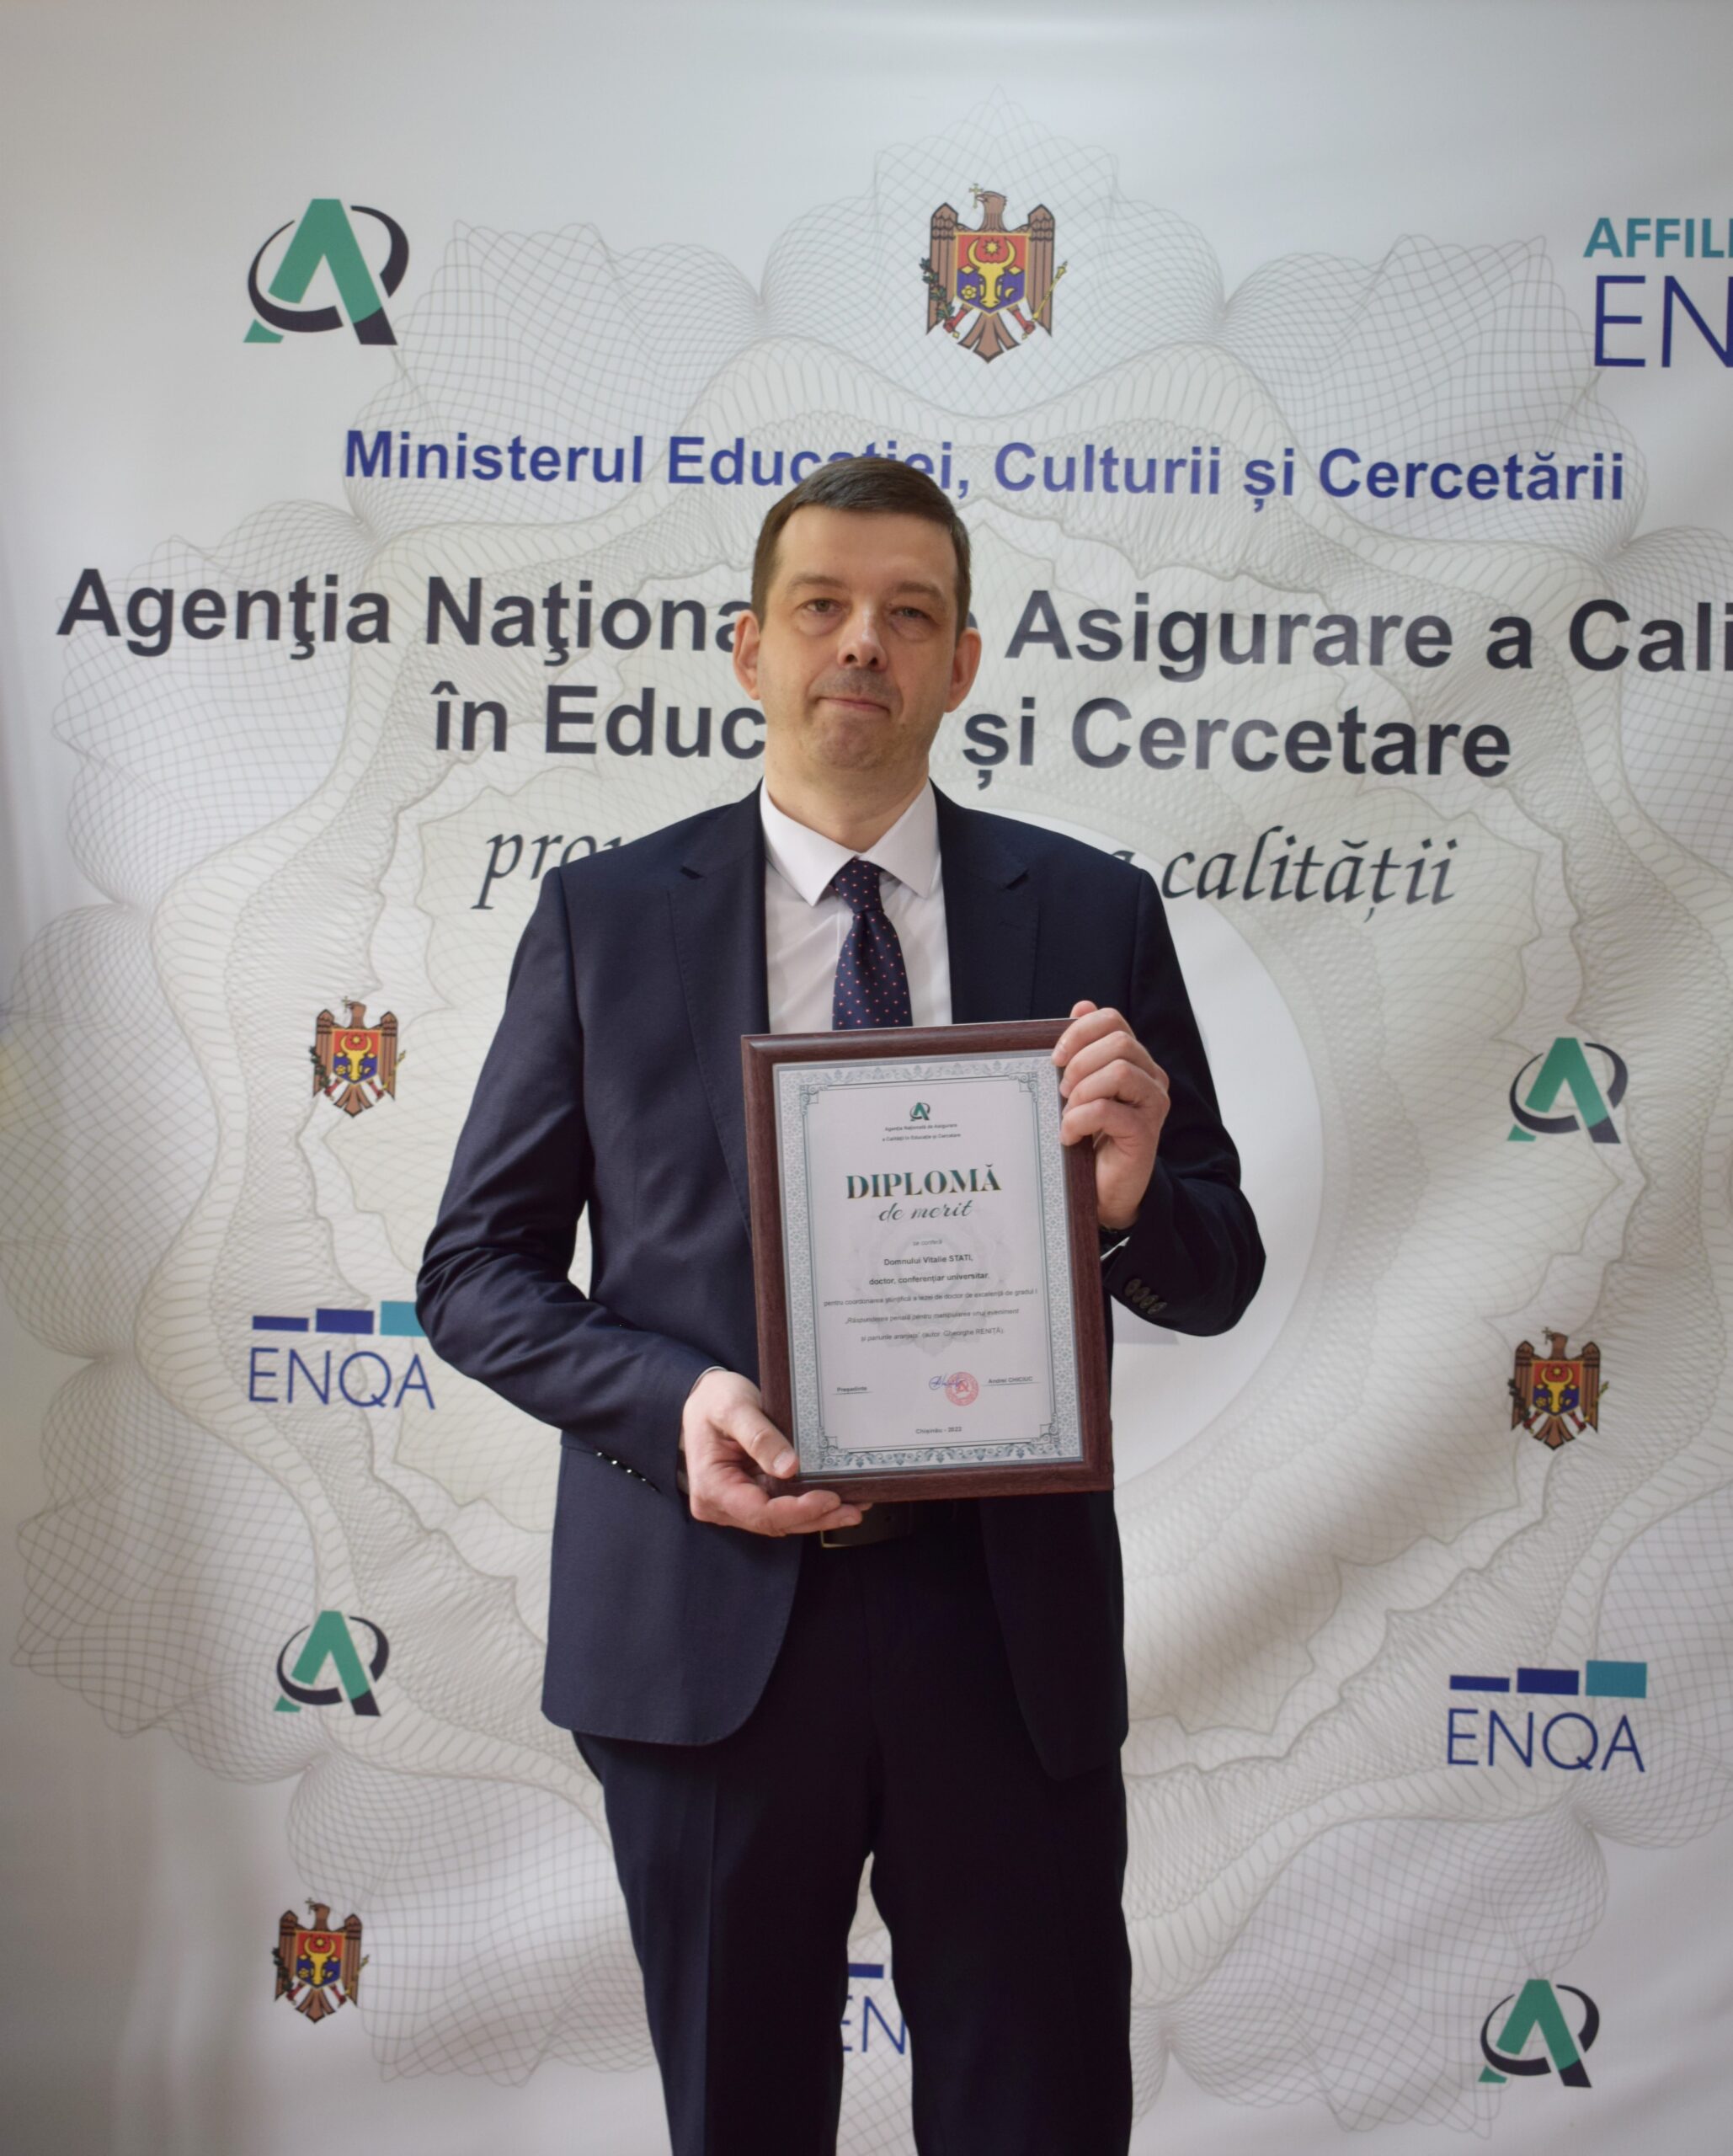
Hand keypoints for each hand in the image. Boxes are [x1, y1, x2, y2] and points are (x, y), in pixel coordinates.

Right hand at [681, 1369, 870, 1536]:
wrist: (705, 1397)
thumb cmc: (714, 1401)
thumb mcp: (734, 1408)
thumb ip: (759, 1436)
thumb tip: (789, 1467)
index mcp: (712, 1488)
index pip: (759, 1512)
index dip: (797, 1510)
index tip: (828, 1499)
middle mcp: (721, 1504)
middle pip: (774, 1522)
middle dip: (815, 1517)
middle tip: (852, 1509)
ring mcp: (736, 1503)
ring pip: (781, 1520)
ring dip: (816, 1515)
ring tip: (852, 1507)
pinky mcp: (751, 1496)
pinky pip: (781, 1507)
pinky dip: (807, 1505)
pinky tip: (834, 1500)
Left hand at [1053, 1000, 1169, 1230]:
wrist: (1103, 1190)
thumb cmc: (1090, 1137)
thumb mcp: (1080, 1089)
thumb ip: (1083, 1051)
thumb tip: (1081, 1006)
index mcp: (1135, 1061)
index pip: (1113, 1021)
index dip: (1079, 1032)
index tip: (1055, 1058)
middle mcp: (1151, 1078)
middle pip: (1118, 1042)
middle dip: (1079, 1063)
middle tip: (1062, 1092)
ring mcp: (1152, 1105)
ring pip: (1119, 1071)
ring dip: (1082, 1091)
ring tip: (1068, 1113)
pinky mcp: (1145, 1133)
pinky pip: (1108, 1110)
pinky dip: (1079, 1120)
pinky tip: (1070, 1135)